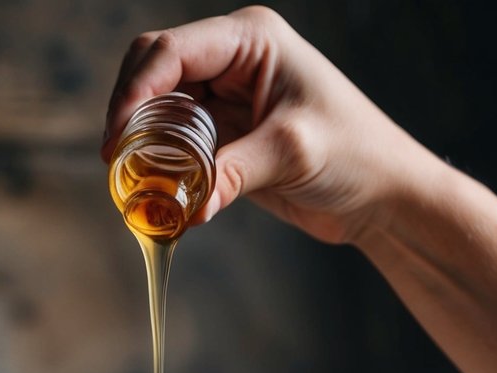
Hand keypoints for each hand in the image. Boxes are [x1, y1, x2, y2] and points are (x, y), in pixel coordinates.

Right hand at [101, 6, 427, 244]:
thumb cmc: (355, 154)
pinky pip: (179, 147)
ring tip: (132, 183)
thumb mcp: (292, 155)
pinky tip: (159, 196)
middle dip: (130, 113)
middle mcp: (233, 62)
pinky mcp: (227, 139)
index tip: (117, 137)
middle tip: (115, 161)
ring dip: (143, 144)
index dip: (135, 90)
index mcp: (250, 41)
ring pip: (161, 111)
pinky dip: (163, 169)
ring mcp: (227, 99)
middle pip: (155, 73)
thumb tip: (187, 208)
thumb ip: (235, 174)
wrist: (382, 194)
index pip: (171, 51)